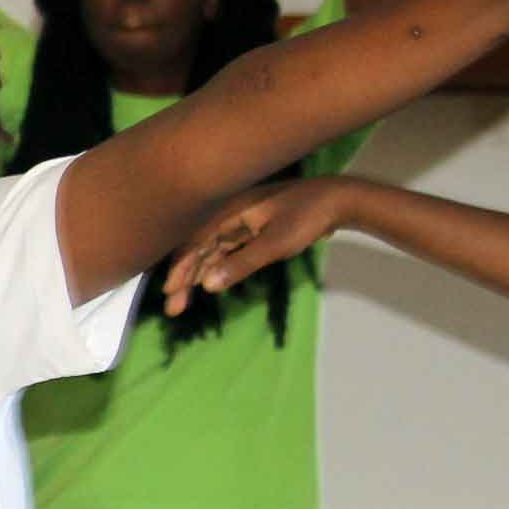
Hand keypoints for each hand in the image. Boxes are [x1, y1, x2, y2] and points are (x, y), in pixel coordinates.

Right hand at [164, 178, 356, 312]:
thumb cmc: (307, 217)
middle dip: (184, 278)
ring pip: (209, 251)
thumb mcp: (275, 244)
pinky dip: (214, 267)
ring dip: (196, 276)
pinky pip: (224, 250)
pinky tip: (206, 282)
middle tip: (173, 308)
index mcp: (229, 210)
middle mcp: (228, 214)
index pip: (193, 241)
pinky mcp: (251, 228)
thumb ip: (241, 264)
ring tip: (183, 302)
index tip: (169, 292)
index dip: (180, 267)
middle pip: (197, 248)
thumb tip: (207, 286)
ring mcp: (239, 221)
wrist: (339, 200)